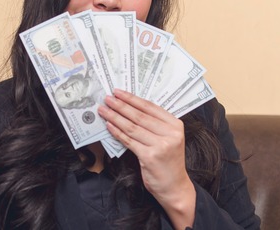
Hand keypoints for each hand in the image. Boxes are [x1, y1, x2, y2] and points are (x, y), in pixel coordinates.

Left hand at [98, 89, 195, 228]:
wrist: (175, 186)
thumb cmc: (168, 161)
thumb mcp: (168, 138)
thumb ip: (155, 125)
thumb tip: (130, 108)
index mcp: (175, 125)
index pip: (150, 107)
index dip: (132, 98)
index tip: (119, 92)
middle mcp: (170, 134)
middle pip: (139, 116)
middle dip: (121, 106)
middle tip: (107, 98)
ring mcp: (160, 145)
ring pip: (132, 127)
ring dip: (115, 117)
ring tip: (104, 110)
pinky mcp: (150, 156)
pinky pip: (129, 141)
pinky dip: (117, 132)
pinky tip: (109, 126)